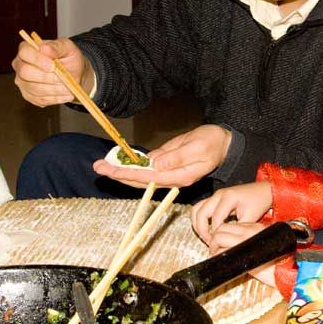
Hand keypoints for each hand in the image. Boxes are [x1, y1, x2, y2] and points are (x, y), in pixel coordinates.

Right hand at [12, 37, 93, 106]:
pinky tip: (67, 94)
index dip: (38, 60)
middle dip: (45, 77)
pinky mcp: (30, 96)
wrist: (73, 73)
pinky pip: (40, 99)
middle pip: (25, 72)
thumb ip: (56, 47)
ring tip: (69, 88)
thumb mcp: (67, 47)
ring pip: (34, 88)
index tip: (52, 65)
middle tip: (62, 79)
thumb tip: (44, 48)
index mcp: (26, 49)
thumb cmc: (68, 57)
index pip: (25, 53)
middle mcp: (20, 65)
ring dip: (54, 89)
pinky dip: (56, 98)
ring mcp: (23, 82)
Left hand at [93, 124, 231, 188]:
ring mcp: (169, 173)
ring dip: (121, 172)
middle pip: (140, 181)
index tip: (111, 170)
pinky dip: (131, 166)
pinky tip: (118, 162)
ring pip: (141, 177)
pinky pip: (146, 169)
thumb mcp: (197, 146)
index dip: (128, 174)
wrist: (224, 144)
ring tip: (102, 166)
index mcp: (180, 176)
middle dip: (118, 175)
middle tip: (98, 167)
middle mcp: (172, 179)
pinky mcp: (167, 166)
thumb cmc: (213, 142)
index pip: (148, 178)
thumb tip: (156, 164)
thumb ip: (177, 156)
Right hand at [190, 181, 272, 244]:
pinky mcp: (214, 198)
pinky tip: (207, 230)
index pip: (215, 218)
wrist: (263, 191)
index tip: (218, 242)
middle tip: (209, 242)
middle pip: (200, 213)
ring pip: (196, 209)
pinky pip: (200, 208)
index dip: (215, 233)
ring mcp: (215, 195)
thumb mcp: (251, 218)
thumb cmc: (259, 201)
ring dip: (197, 224)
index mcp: (228, 197)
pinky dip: (200, 219)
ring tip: (205, 237)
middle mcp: (219, 194)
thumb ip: (238, 230)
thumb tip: (228, 242)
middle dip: (202, 230)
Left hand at [203, 221, 276, 286]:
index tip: (223, 243)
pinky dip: (217, 255)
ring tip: (217, 254)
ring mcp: (244, 239)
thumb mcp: (264, 247)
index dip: (224, 234)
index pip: (232, 225)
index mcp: (255, 227)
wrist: (288, 271)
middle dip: (215, 238)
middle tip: (216, 249)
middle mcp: (249, 230)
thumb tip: (235, 246)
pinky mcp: (241, 251)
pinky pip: (221, 249)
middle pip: (222, 227)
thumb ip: (250, 242)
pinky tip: (221, 261)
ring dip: (214, 245)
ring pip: (218, 236)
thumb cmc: (278, 263)